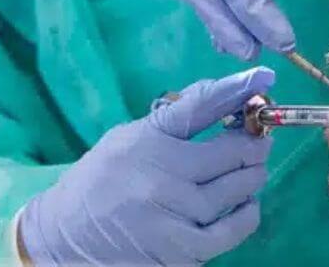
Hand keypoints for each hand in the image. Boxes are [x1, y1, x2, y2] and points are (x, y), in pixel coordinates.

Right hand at [19, 68, 275, 265]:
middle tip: (260, 140)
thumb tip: (224, 92)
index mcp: (146, 142)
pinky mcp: (178, 254)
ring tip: (254, 170)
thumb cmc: (101, 179)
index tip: (263, 79)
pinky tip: (249, 206)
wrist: (65, 236)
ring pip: (233, 193)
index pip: (199, 107)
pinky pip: (227, 234)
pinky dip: (246, 217)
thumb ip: (176, 117)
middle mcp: (160, 178)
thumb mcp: (129, 136)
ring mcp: (170, 219)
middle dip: (253, 144)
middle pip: (227, 154)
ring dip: (253, 177)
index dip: (237, 91)